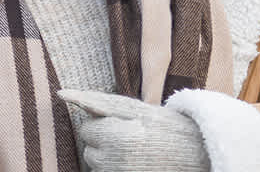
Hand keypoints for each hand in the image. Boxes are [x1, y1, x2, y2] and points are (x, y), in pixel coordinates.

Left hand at [59, 89, 210, 171]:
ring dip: (109, 157)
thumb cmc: (166, 127)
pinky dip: (116, 167)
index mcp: (116, 138)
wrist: (197, 154)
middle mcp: (114, 163)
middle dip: (104, 141)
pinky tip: (134, 161)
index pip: (86, 130)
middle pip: (89, 150)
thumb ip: (97, 103)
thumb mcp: (135, 109)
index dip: (102, 124)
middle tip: (131, 136)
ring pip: (97, 166)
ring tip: (135, 150)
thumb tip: (62, 94)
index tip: (123, 124)